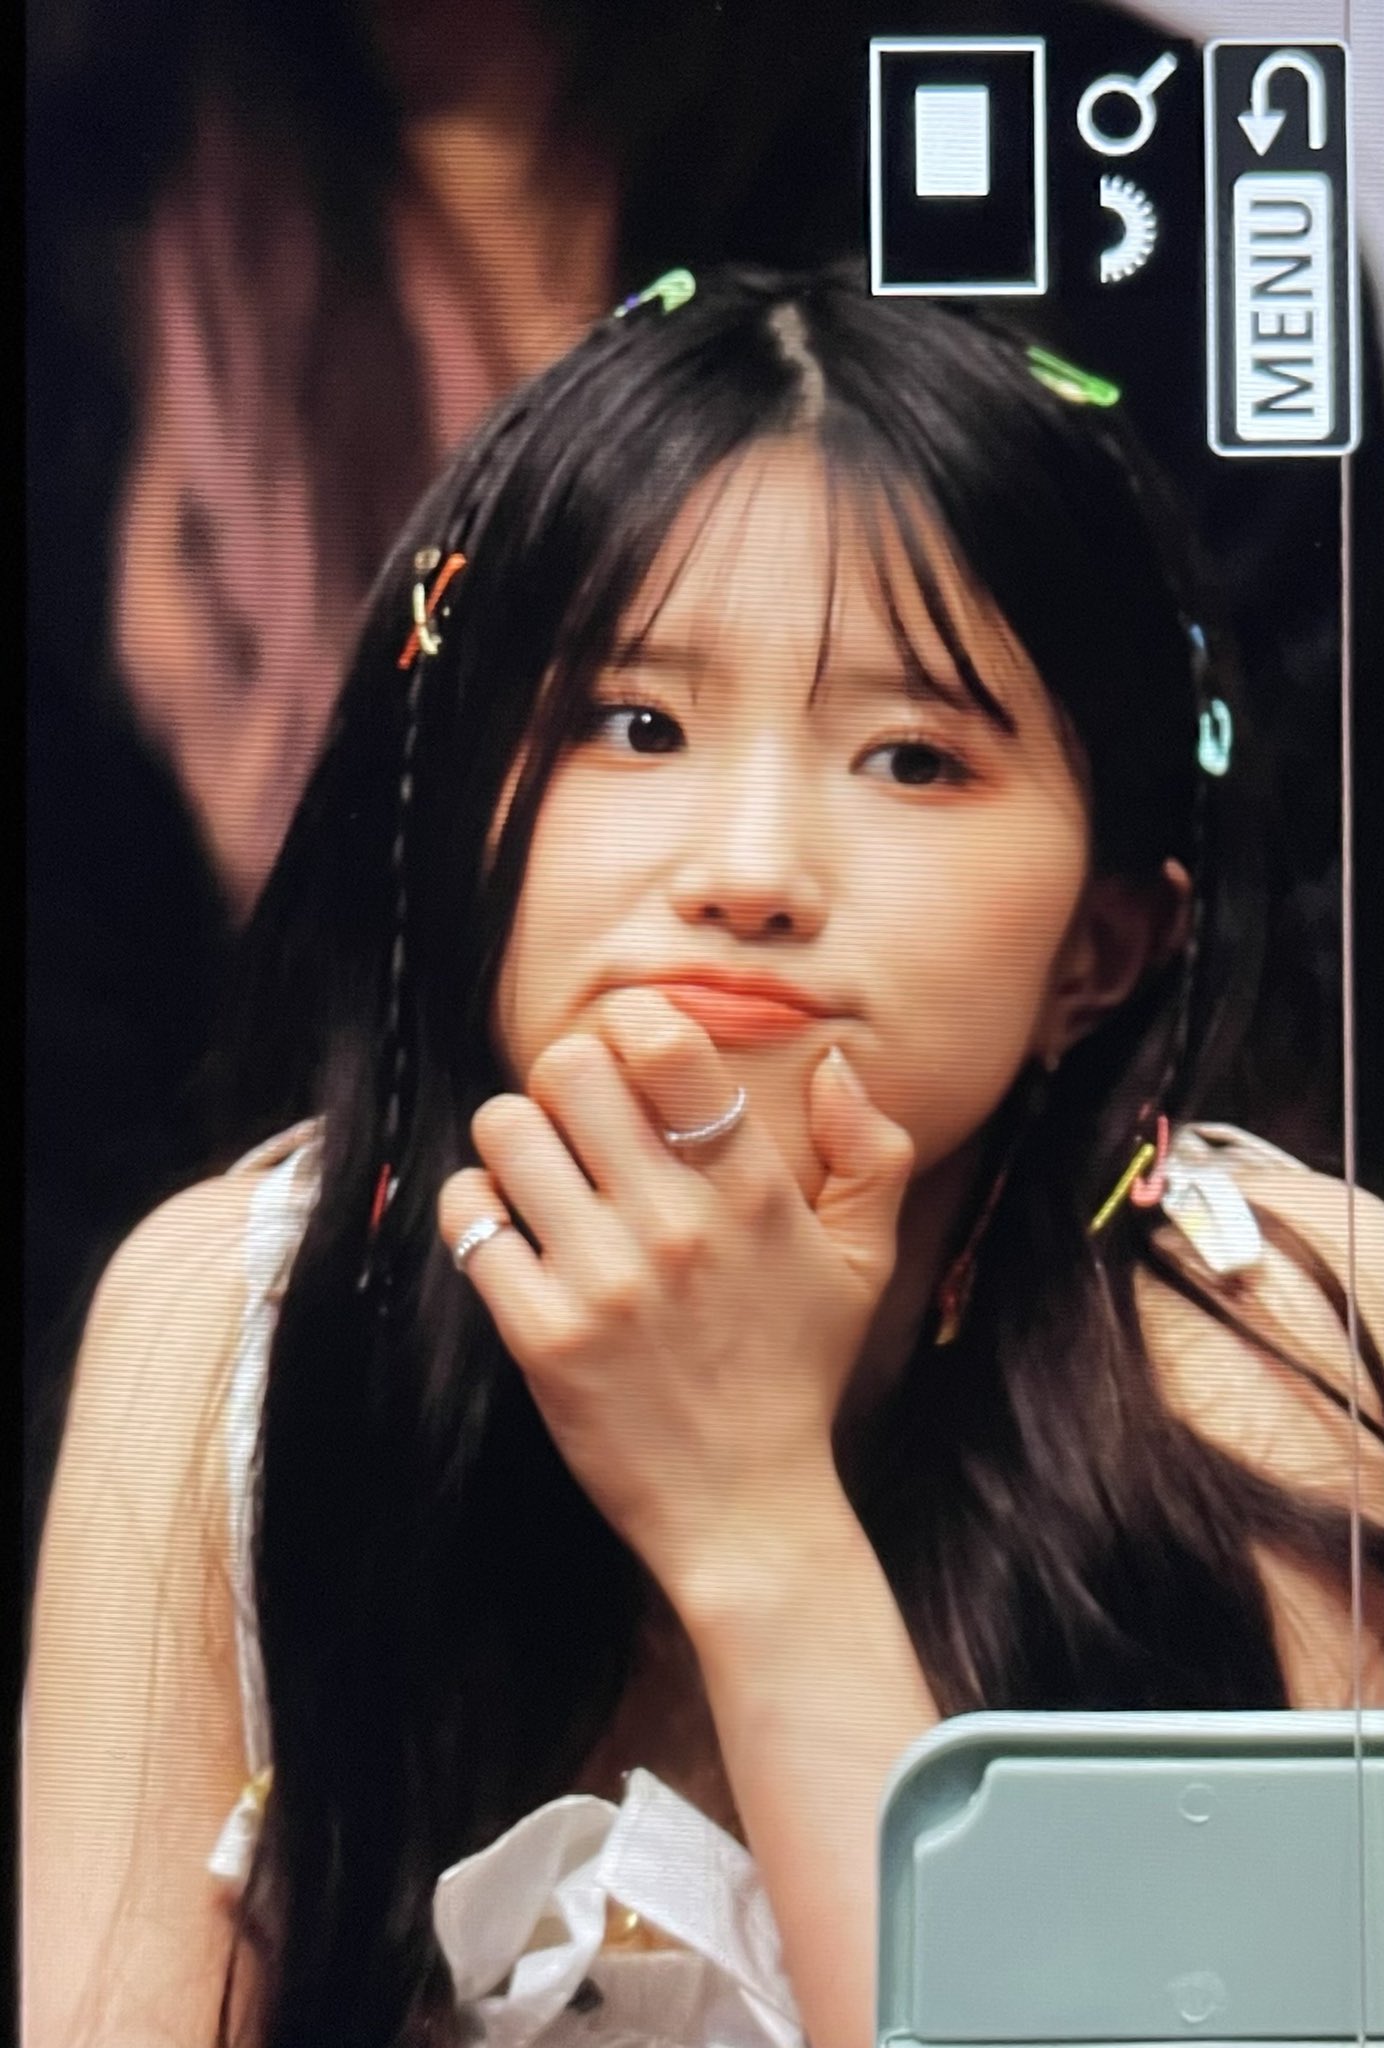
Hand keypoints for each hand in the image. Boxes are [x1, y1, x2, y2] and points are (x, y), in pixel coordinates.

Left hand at [436, 988, 915, 1602]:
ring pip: (507, 1129)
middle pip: (570, 1069)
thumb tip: (833, 1063)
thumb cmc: (797, 1375)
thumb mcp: (863, 1263)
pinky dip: (476, 1206)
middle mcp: (677, 1225)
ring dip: (514, 1137)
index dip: (629, 1023)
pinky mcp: (542, 1336)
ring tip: (539, 1170)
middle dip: (566, 1078)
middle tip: (578, 1118)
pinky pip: (471, 1216)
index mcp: (753, 1191)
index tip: (628, 1053)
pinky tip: (509, 1227)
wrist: (746, 1511)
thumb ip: (873, 1153)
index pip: (668, 1045)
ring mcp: (604, 1281)